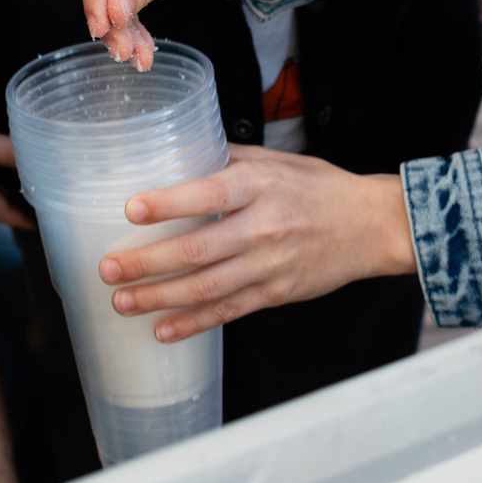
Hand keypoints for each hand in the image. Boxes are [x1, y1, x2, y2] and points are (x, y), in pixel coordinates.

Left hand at [99, 146, 415, 341]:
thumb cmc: (320, 187)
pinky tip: (163, 329)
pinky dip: (194, 323)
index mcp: (259, 186)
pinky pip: (229, 311)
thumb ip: (229, 159)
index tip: (131, 210)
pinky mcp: (277, 293)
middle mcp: (263, 227)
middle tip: (108, 268)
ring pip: (207, 287)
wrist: (373, 226)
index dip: (168, 204)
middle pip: (198, 250)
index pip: (207, 195)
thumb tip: (178, 153)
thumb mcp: (276, 161)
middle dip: (148, 262)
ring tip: (122, 301)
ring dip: (160, 297)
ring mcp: (270, 265)